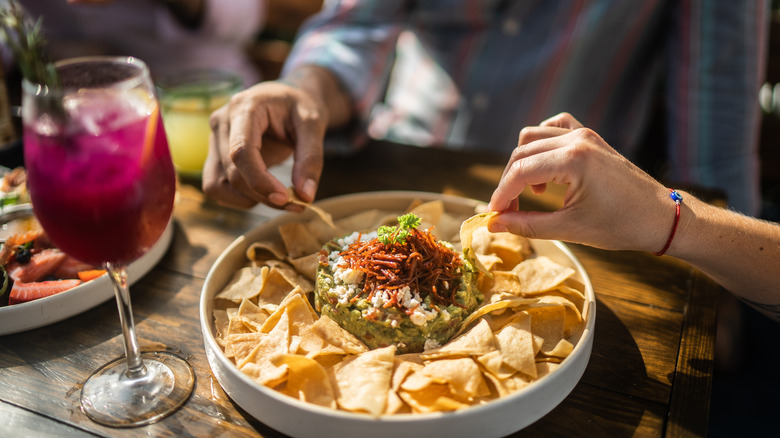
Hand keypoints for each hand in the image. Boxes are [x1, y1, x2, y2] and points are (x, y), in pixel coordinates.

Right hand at [202, 80, 326, 208]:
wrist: (290, 98)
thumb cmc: (301, 105)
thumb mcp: (314, 125)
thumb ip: (311, 159)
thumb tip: (305, 196)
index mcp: (244, 107)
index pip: (240, 151)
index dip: (260, 181)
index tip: (286, 198)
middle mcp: (221, 123)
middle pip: (232, 173)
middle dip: (263, 195)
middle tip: (296, 203)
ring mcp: (214, 140)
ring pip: (217, 185)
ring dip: (248, 199)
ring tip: (278, 194)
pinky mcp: (216, 155)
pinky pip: (217, 187)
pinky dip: (240, 197)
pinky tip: (264, 190)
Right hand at [487, 112, 674, 252]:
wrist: (661, 217)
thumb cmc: (621, 225)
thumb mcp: (570, 229)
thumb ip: (527, 225)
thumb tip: (493, 225)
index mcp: (573, 160)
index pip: (520, 171)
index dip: (502, 194)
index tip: (494, 215)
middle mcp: (577, 139)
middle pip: (522, 152)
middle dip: (509, 182)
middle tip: (508, 211)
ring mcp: (585, 134)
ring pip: (533, 136)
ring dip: (523, 163)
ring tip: (532, 193)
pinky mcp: (590, 137)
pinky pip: (554, 128)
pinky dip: (541, 144)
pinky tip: (545, 168)